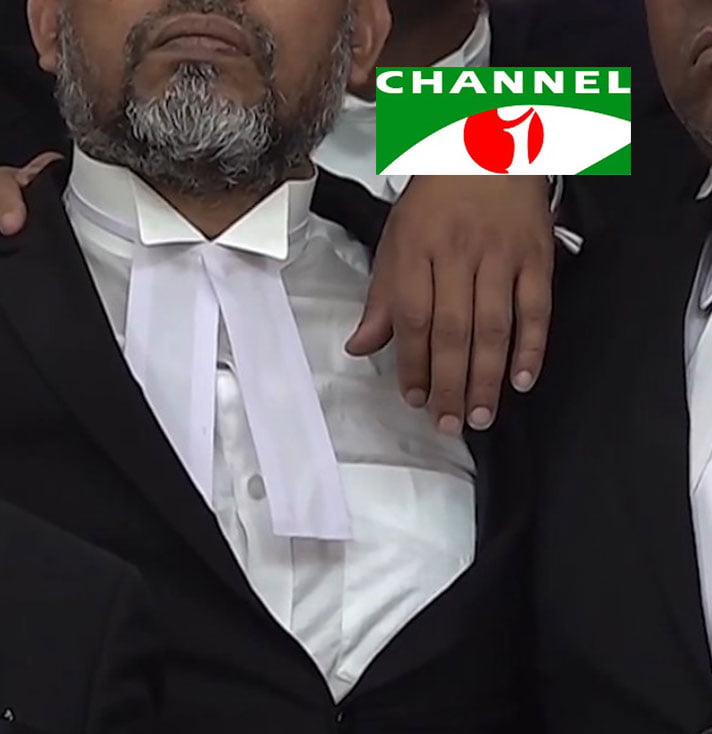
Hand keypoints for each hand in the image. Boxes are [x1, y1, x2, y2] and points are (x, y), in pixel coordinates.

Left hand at [345, 174, 555, 433]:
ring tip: (481, 415)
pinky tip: (521, 379)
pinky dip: (532, 347)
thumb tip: (359, 347)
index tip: (415, 398)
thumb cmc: (435, 200)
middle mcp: (459, 254)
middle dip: (450, 382)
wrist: (488, 147)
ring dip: (487, 376)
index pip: (412, 317)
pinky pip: (537, 308)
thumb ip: (381, 298)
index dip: (413, 363)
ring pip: (494, 325)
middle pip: (453, 329)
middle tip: (449, 422)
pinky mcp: (537, 256)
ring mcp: (501, 256)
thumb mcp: (395, 241)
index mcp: (417, 250)